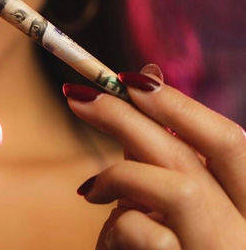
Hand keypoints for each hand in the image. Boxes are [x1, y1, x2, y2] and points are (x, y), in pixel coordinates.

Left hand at [63, 66, 245, 249]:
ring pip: (175, 186)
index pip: (231, 140)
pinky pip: (147, 232)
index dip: (180, 105)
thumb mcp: (185, 206)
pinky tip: (106, 242)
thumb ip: (172, 149)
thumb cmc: (183, 247)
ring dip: (120, 176)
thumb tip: (149, 75)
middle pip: (193, 154)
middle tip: (77, 95)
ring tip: (89, 190)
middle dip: (128, 115)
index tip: (131, 78)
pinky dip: (117, 225)